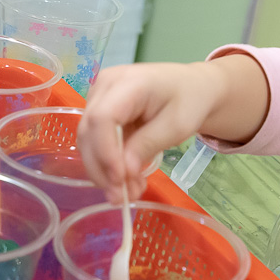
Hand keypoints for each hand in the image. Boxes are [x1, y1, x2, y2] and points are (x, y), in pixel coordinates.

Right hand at [77, 61, 227, 202]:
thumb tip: (123, 173)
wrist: (192, 86)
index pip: (103, 118)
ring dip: (103, 171)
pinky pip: (95, 141)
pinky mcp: (99, 110)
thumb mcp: (177, 125)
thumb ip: (148, 145)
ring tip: (129, 192)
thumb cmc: (189, 101)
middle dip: (102, 169)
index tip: (119, 180)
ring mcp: (98, 97)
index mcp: (128, 82)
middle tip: (122, 198)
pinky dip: (107, 164)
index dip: (106, 152)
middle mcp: (105, 85)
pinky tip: (126, 180)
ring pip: (88, 140)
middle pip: (89, 131)